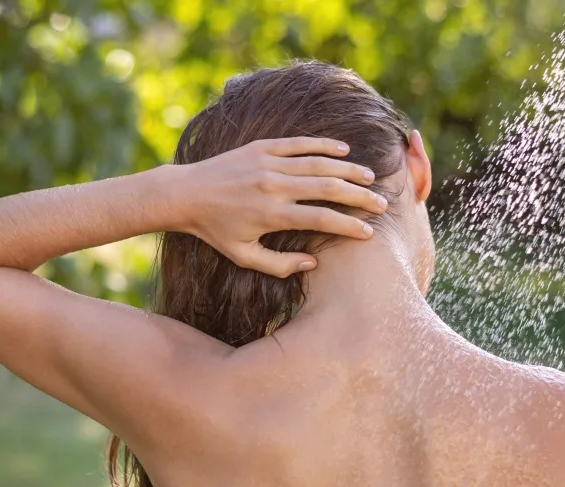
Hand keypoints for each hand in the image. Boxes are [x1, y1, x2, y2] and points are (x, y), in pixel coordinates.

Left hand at [171, 137, 388, 277]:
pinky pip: (299, 144)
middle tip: (381, 203)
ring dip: (348, 170)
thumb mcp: (244, 256)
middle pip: (328, 188)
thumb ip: (279, 265)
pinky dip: (323, 145)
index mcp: (272, 215)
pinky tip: (343, 149)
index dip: (349, 225)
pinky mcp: (261, 147)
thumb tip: (313, 263)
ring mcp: (268, 163)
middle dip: (358, 196)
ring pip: (318, 163)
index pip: (322, 218)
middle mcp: (274, 186)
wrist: (184, 195)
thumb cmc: (215, 231)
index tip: (368, 232)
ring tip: (369, 177)